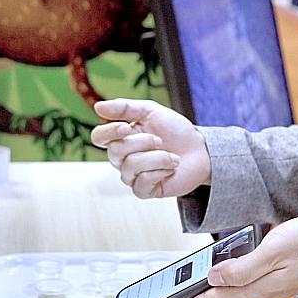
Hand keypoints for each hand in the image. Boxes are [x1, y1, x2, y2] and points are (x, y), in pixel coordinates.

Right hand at [90, 99, 210, 198]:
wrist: (199, 149)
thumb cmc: (174, 131)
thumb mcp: (151, 111)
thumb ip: (125, 108)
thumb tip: (98, 107)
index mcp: (120, 138)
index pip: (99, 137)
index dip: (110, 132)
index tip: (127, 126)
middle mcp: (121, 158)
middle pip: (115, 151)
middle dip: (143, 142)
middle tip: (160, 140)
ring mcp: (131, 176)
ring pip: (131, 166)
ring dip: (158, 157)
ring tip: (171, 156)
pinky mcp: (143, 191)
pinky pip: (142, 182)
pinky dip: (161, 171)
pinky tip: (170, 168)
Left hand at [166, 216, 297, 297]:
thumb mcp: (275, 250)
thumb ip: (243, 267)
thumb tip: (214, 276)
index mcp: (257, 287)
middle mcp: (261, 290)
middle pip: (220, 297)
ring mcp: (269, 285)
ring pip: (231, 289)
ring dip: (208, 288)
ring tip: (186, 286)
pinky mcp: (276, 277)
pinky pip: (244, 280)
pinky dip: (226, 278)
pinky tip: (219, 271)